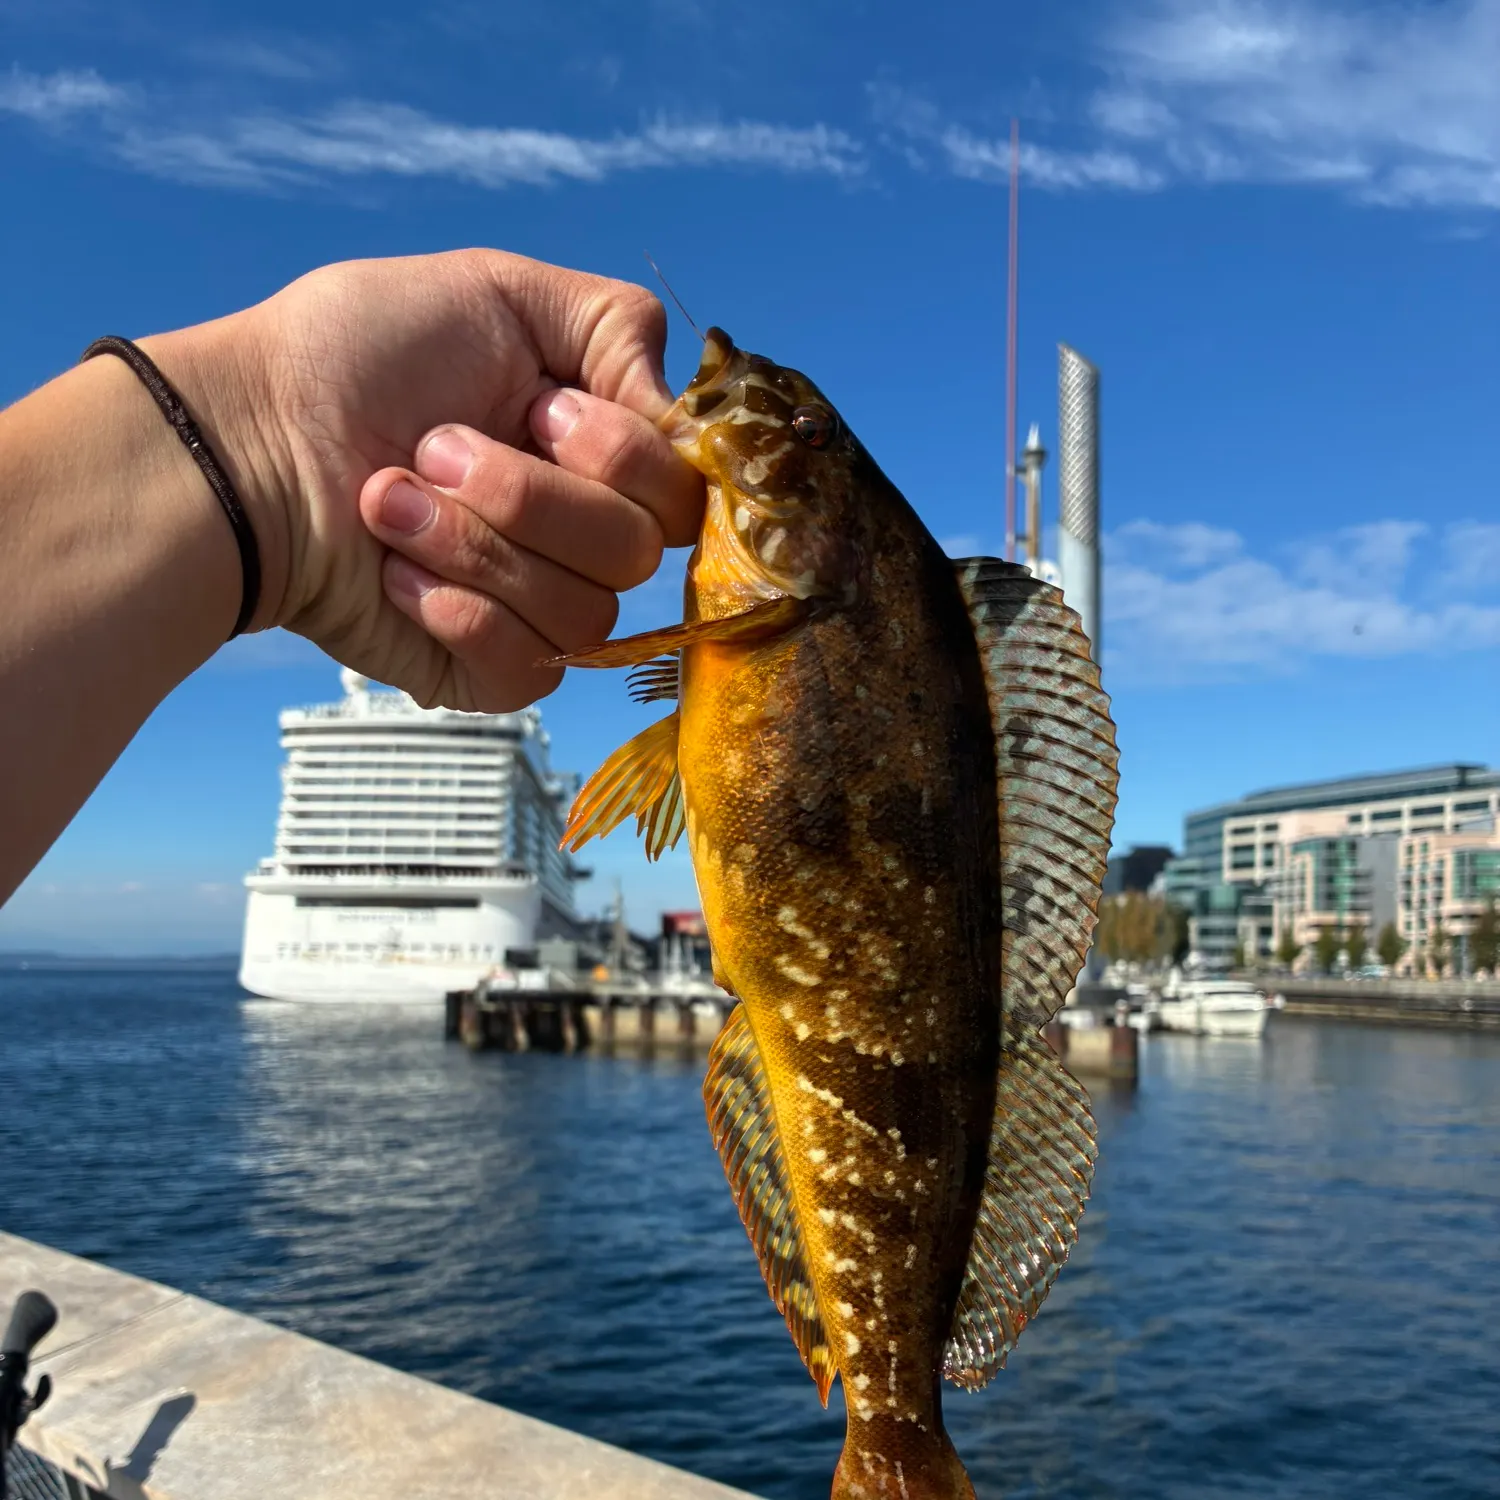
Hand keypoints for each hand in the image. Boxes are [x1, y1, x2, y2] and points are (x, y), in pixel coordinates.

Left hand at [149, 249, 702, 709]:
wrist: (246, 444)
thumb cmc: (356, 355)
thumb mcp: (496, 290)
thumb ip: (619, 329)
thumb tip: (684, 422)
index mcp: (598, 450)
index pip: (685, 489)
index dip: (621, 455)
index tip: (538, 407)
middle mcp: (582, 533)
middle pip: (640, 552)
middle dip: (526, 493)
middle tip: (434, 446)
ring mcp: (538, 608)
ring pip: (584, 613)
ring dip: (472, 543)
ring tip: (387, 499)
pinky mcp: (490, 671)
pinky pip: (530, 668)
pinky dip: (454, 610)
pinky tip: (392, 571)